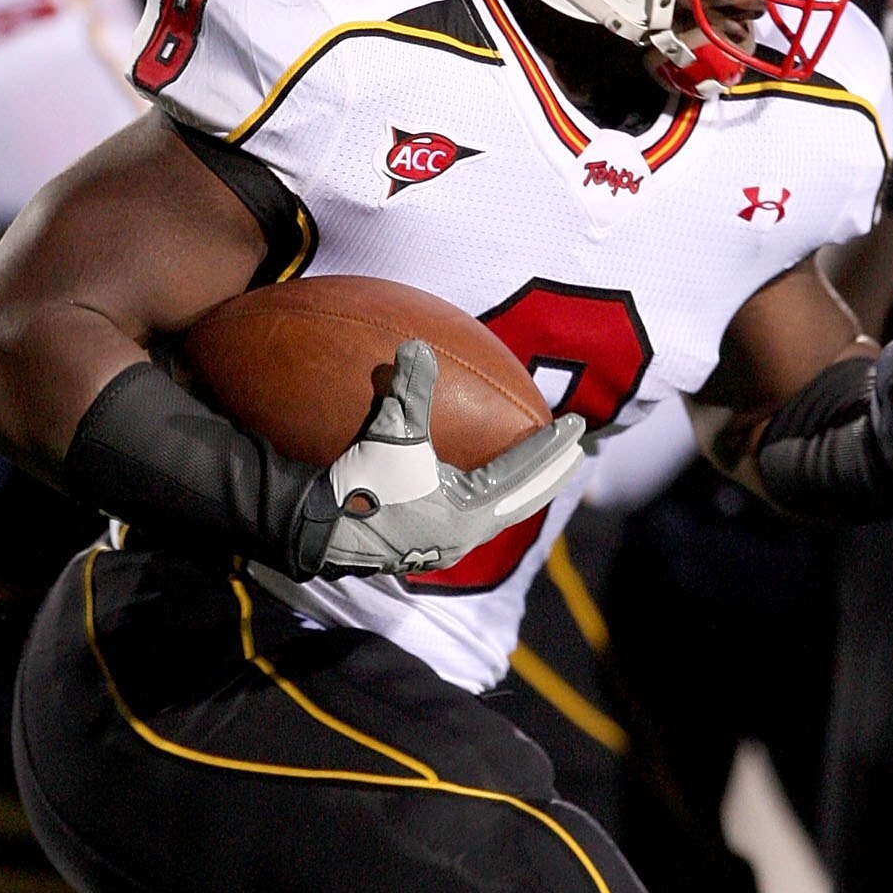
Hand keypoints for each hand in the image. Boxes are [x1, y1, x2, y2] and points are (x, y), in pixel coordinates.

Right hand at [319, 339, 584, 576]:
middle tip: (575, 452)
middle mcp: (466, 535)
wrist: (316, 534)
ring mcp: (444, 545)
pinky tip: (474, 483)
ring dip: (520, 490)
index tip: (577, 426)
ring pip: (498, 514)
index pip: (525, 474)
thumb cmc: (358, 488)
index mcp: (471, 513)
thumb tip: (418, 345)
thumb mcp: (388, 436)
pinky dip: (487, 496)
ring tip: (533, 470)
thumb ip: (409, 392)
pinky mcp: (422, 546)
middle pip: (523, 501)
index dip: (551, 447)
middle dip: (550, 475)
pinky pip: (470, 518)